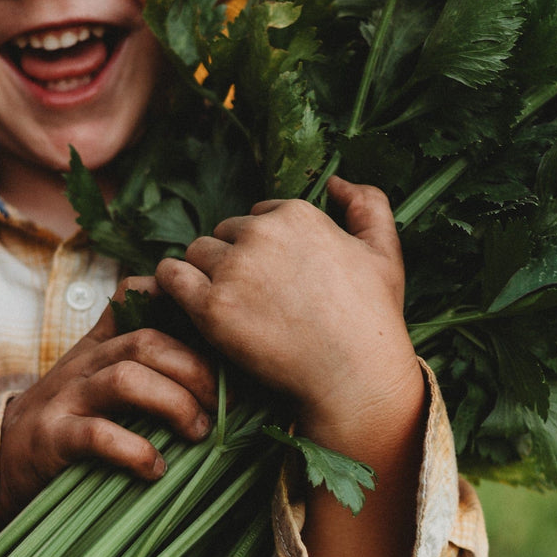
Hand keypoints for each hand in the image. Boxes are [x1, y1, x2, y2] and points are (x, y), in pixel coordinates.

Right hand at [0, 277, 217, 515]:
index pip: (133, 299)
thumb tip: (214, 369)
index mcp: (97, 345)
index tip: (217, 332)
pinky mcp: (53, 438)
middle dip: (195, 369)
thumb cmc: (67, 424)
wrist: (1, 460)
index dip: (176, 301)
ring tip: (199, 432)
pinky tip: (156, 469)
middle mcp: (83, 364)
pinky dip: (135, 451)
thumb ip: (141, 366)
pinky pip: (99, 435)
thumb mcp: (98, 382)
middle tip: (225, 403)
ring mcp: (66, 399)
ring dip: (175, 404)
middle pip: (146, 341)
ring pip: (126, 379)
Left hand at [154, 176, 417, 445]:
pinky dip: (171, 285)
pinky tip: (181, 301)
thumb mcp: (385, 251)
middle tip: (247, 299)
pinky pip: (171, 277)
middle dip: (230, 260)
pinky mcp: (211, 306)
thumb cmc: (372, 320)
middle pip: (223, 234)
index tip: (270, 280)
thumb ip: (368, 204)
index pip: (257, 217)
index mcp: (296, 214)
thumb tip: (338, 181)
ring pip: (196, 253)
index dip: (260, 249)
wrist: (353, 375)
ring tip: (221, 306)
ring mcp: (233, 269)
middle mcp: (261, 233)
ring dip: (202, 274)